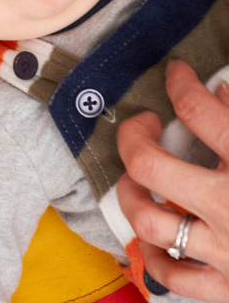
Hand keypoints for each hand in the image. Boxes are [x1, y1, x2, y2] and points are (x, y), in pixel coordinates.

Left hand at [118, 61, 228, 299]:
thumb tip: (218, 91)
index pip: (198, 110)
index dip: (180, 83)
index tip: (177, 75)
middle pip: (150, 165)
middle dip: (134, 137)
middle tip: (144, 124)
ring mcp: (228, 253)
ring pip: (149, 220)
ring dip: (131, 194)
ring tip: (138, 178)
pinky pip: (173, 276)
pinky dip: (153, 255)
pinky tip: (155, 234)